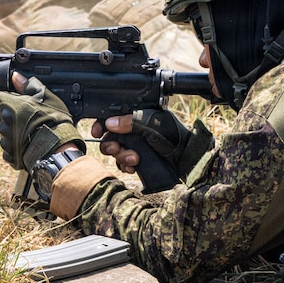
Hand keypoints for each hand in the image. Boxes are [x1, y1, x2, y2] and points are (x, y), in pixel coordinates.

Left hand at [0, 75, 83, 171]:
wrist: (58, 149)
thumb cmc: (53, 122)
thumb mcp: (45, 97)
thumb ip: (28, 85)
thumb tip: (16, 77)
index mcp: (9, 106)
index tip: (3, 100)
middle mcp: (4, 123)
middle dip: (9, 115)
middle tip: (26, 116)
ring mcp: (6, 140)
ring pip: (5, 132)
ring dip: (13, 131)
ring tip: (30, 131)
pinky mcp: (9, 155)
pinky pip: (9, 148)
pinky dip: (16, 146)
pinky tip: (28, 143)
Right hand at [96, 109, 214, 180]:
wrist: (186, 158)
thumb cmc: (173, 135)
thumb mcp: (151, 123)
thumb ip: (130, 121)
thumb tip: (109, 123)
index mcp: (134, 116)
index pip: (111, 118)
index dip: (101, 125)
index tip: (97, 132)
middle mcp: (132, 131)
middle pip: (109, 137)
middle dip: (111, 145)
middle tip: (117, 148)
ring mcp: (135, 146)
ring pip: (115, 153)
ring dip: (121, 156)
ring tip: (135, 159)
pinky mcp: (138, 161)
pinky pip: (122, 164)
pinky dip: (126, 166)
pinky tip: (135, 166)